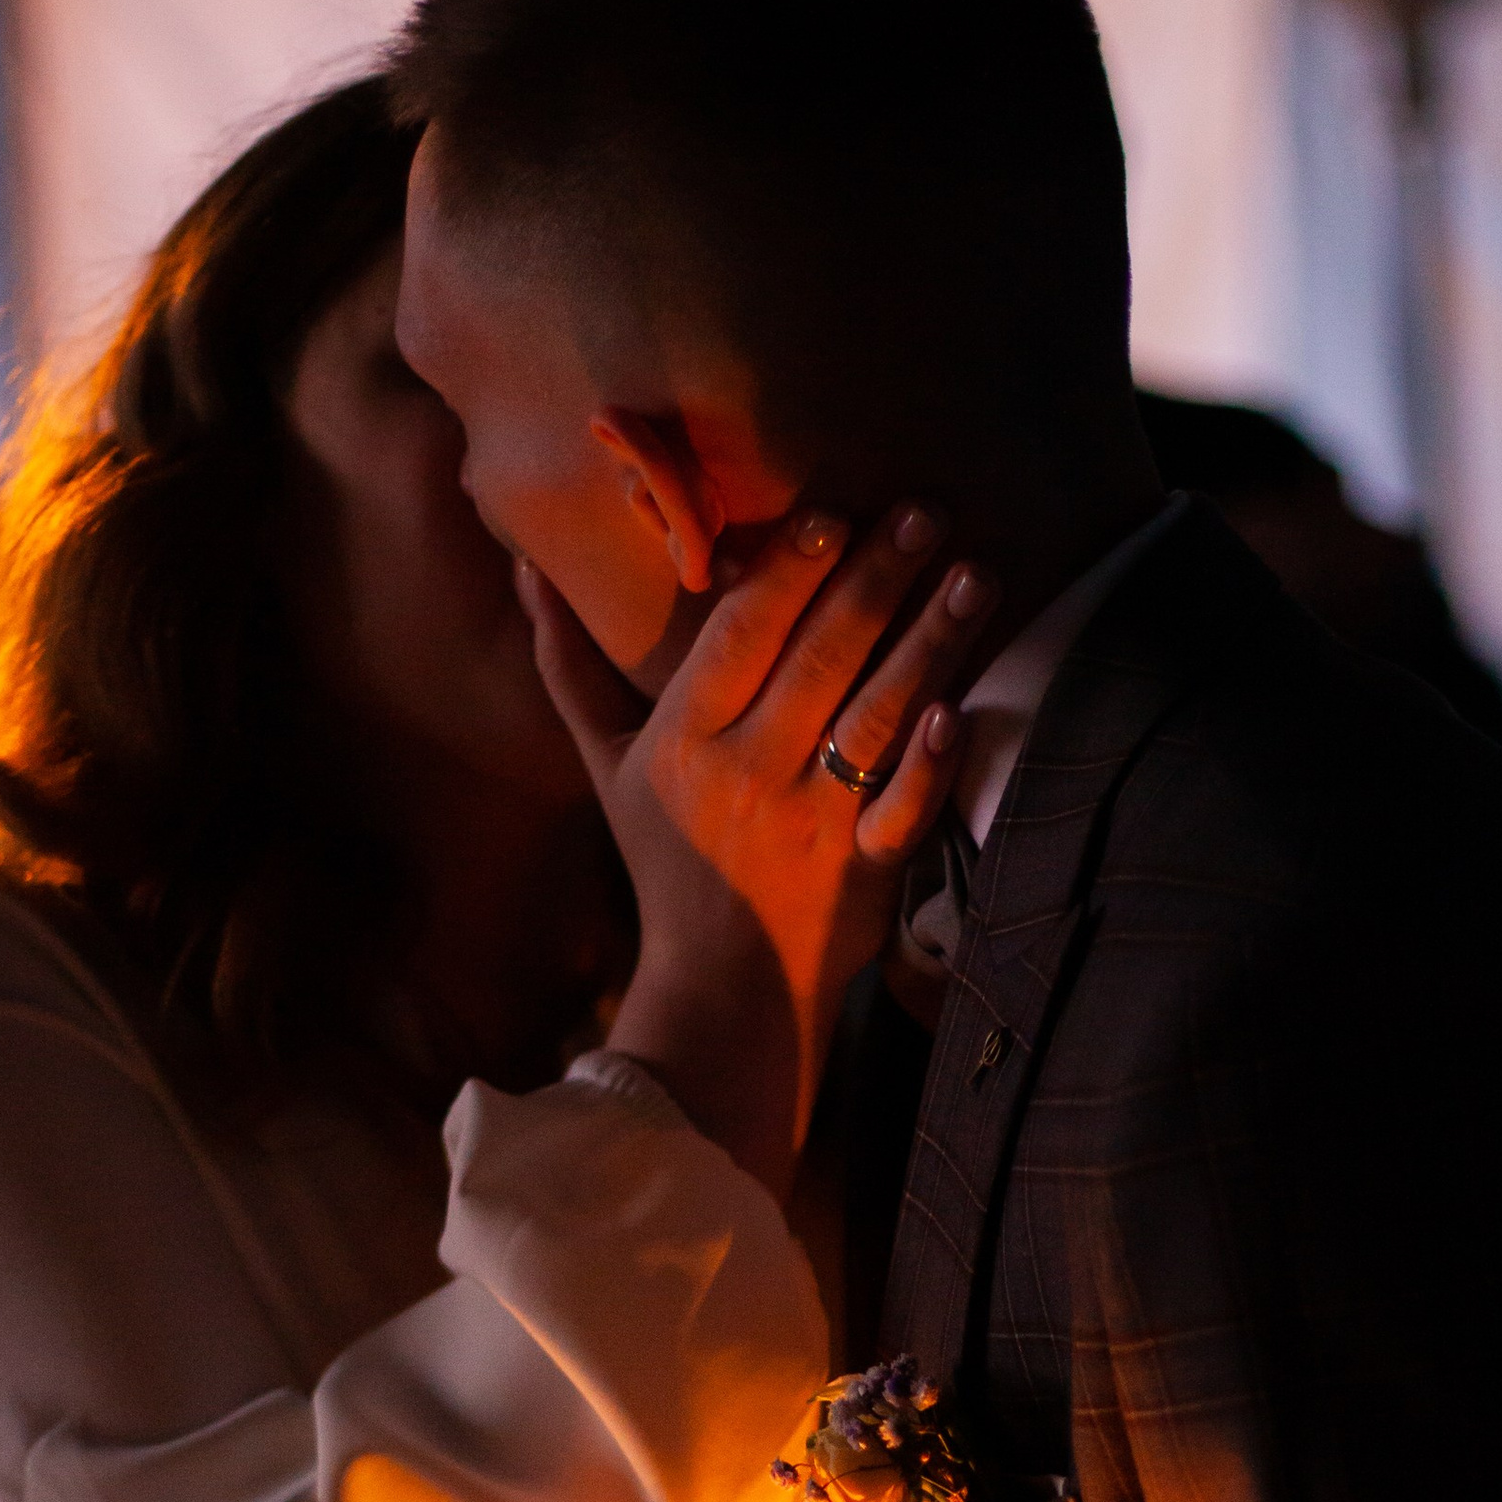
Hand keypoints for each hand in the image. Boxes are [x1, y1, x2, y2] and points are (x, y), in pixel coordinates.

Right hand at [522, 502, 992, 1194]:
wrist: (720, 990)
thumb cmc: (668, 862)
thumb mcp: (608, 765)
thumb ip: (573, 666)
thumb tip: (528, 573)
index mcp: (684, 742)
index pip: (737, 638)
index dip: (783, 573)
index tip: (829, 512)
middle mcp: (746, 775)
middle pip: (816, 661)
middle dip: (873, 580)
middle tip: (924, 512)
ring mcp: (809, 826)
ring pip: (871, 719)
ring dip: (926, 645)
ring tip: (973, 575)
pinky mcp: (863, 872)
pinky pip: (899, 812)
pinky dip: (928, 766)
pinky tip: (960, 711)